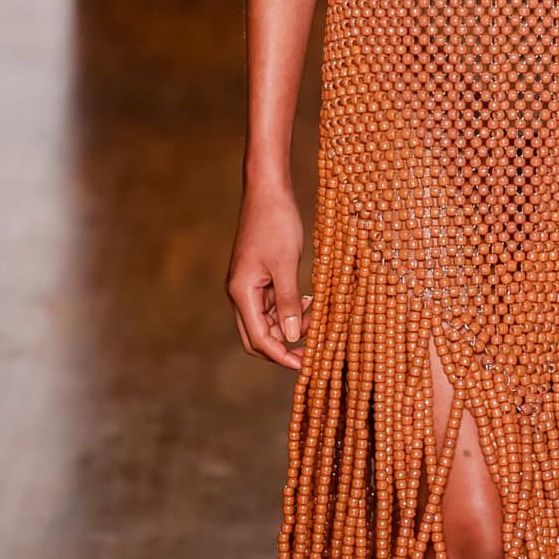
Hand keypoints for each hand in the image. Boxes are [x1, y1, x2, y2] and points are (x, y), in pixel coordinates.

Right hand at [228, 178, 310, 370]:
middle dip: (284, 347)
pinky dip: (290, 310)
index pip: (258, 340)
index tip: (306, 366)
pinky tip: (309, 302)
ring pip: (268, 321)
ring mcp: (249, 286)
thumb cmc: (276, 223)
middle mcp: (241, 293)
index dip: (281, 357)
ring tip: (317, 318)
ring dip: (290, 326)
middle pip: (258, 336)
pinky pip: (273, 304)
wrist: (267, 191)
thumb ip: (288, 302)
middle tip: (313, 354)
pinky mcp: (259, 277)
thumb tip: (291, 337)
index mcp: (242, 293)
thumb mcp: (286, 264)